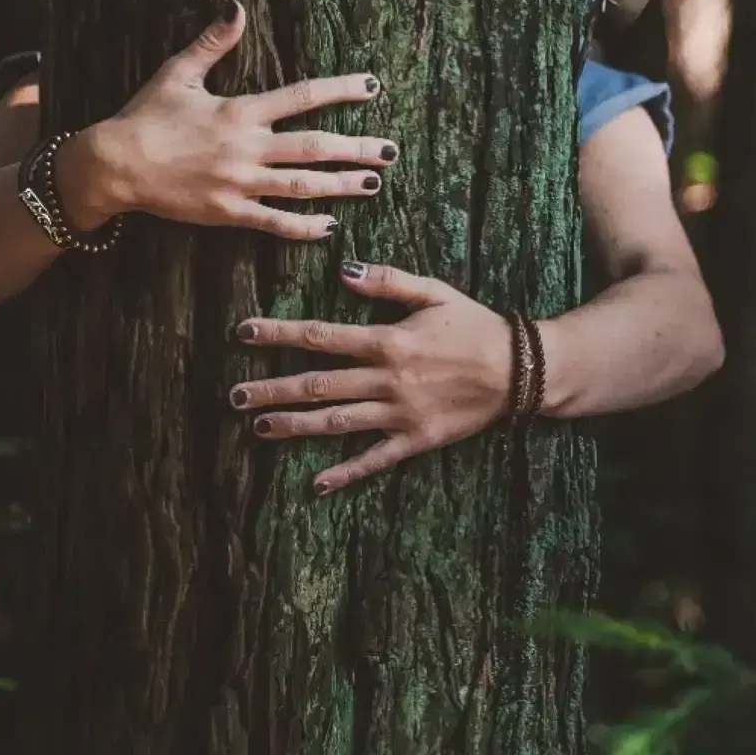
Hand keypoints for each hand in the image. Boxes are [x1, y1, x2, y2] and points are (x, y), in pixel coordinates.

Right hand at [60, 1, 397, 239]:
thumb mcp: (179, 72)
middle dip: (355, 148)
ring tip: (371, 184)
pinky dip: (304, 226)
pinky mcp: (228, 213)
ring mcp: (240, 184)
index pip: (302, 97)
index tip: (372, 88)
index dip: (340, 91)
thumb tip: (238, 7)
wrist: (116, 165)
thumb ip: (214, 42)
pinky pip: (274, 222)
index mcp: (241, 111)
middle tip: (390, 151)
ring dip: (340, 186)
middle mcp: (247, 148)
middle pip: (314, 147)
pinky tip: (329, 226)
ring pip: (302, 186)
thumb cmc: (145, 117)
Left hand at [230, 260, 514, 493]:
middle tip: (235, 395)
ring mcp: (399, 414)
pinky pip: (375, 459)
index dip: (280, 334)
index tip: (244, 333)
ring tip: (258, 428)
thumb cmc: (475, 326)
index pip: (321, 337)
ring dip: (295, 426)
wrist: (520, 370)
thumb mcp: (435, 293)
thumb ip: (389, 282)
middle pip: (318, 384)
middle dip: (273, 389)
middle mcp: (387, 380)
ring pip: (336, 422)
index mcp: (387, 341)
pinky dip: (346, 473)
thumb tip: (345, 271)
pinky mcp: (416, 440)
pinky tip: (317, 483)